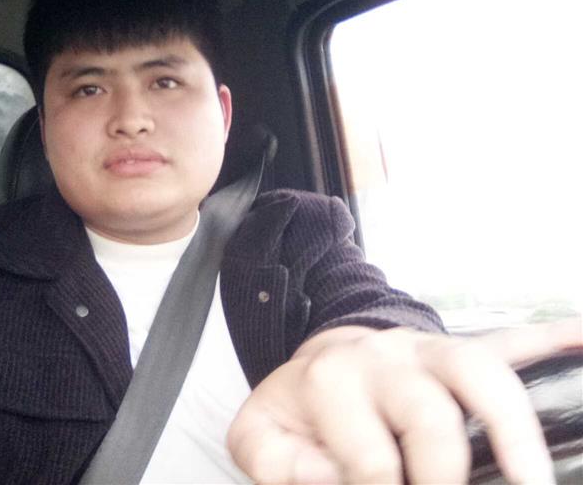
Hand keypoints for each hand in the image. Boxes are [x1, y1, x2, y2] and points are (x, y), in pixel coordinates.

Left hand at [227, 319, 581, 483]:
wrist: (323, 360)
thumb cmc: (301, 408)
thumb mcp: (262, 435)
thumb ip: (276, 463)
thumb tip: (332, 476)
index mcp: (332, 382)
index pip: (371, 461)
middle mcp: (385, 360)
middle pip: (429, 416)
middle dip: (444, 473)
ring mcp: (429, 351)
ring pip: (479, 371)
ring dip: (514, 426)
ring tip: (534, 478)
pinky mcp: (461, 349)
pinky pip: (512, 340)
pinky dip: (551, 343)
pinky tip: (580, 340)